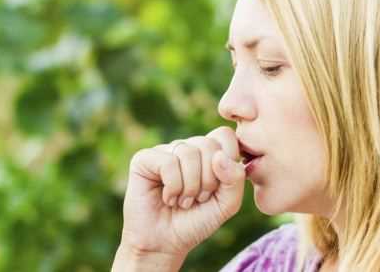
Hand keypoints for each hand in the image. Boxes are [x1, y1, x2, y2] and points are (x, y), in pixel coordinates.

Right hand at [117, 126, 245, 259]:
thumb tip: (221, 156)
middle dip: (209, 180)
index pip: (225, 136)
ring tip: (183, 201)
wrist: (166, 244)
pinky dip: (173, 187)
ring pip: (189, 153)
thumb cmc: (196, 221)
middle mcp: (187, 147)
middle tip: (199, 199)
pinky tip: (168, 198)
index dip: (228, 160)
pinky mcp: (144, 159)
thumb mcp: (226, 204)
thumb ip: (235, 180)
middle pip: (209, 145)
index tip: (219, 187)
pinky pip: (168, 162)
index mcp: (208, 153)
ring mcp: (165, 151)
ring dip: (190, 187)